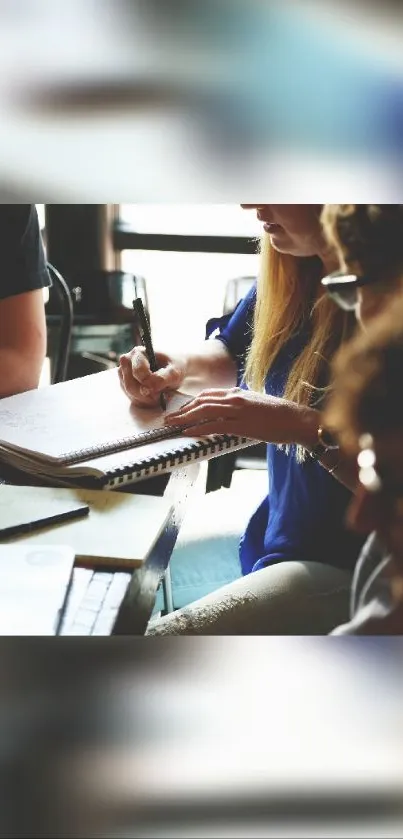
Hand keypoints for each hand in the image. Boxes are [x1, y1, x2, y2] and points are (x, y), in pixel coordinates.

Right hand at [119, 347, 186, 406]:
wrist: (173, 369)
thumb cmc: (173, 367)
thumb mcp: (174, 372)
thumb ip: (162, 378)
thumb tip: (148, 388)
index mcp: (138, 353)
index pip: (138, 372)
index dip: (150, 383)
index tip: (161, 389)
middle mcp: (127, 362)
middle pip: (130, 385)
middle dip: (147, 395)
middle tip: (160, 395)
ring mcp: (123, 374)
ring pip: (130, 394)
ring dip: (146, 399)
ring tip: (159, 394)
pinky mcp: (124, 385)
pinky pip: (132, 399)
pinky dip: (144, 401)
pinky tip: (153, 396)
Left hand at [164, 387, 318, 446]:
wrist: (297, 419)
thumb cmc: (280, 415)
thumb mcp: (256, 404)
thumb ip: (240, 406)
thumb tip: (228, 413)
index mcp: (238, 392)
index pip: (208, 395)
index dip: (191, 403)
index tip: (181, 410)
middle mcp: (235, 398)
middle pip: (201, 401)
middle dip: (182, 410)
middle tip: (168, 418)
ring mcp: (238, 410)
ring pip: (204, 411)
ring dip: (184, 418)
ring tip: (172, 425)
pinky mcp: (242, 424)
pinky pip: (214, 425)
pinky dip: (198, 428)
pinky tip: (188, 432)